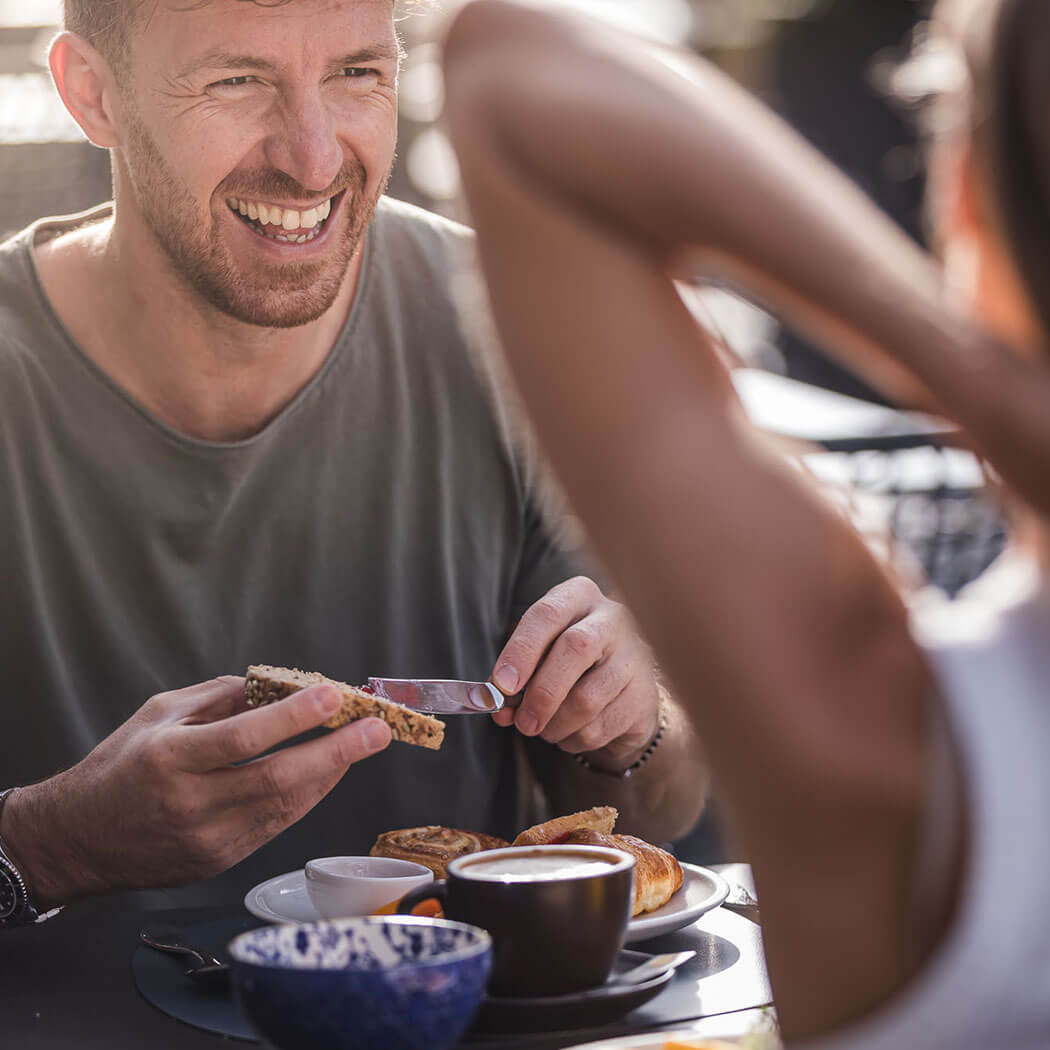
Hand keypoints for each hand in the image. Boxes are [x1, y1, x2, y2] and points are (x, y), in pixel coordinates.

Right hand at [2, 677, 390, 906]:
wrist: (77, 841)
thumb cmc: (119, 767)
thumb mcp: (159, 714)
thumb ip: (219, 697)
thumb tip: (276, 686)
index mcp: (170, 759)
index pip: (244, 737)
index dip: (294, 717)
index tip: (333, 695)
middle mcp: (191, 803)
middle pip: (277, 779)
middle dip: (336, 752)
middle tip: (376, 730)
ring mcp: (207, 839)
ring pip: (285, 806)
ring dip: (330, 773)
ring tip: (361, 744)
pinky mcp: (219, 861)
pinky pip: (276, 825)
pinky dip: (307, 796)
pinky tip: (328, 772)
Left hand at [491, 577, 660, 767]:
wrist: (622, 687)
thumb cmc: (568, 664)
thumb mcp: (539, 656)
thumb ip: (515, 678)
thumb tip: (499, 708)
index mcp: (579, 596)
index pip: (547, 615)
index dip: (521, 651)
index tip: (502, 685)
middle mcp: (613, 618)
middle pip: (575, 649)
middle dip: (541, 693)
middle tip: (523, 723)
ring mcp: (635, 657)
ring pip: (586, 698)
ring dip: (555, 725)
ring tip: (544, 728)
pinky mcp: (645, 696)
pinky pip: (600, 727)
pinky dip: (574, 739)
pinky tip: (569, 733)